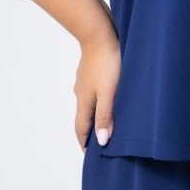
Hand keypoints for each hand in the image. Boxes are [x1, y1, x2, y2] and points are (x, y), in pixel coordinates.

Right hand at [74, 30, 121, 152]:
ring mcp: (85, 81)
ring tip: (107, 120)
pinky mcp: (90, 70)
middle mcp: (81, 93)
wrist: (99, 34)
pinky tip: (108, 96)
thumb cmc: (107, 63)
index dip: (85, 142)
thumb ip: (105, 116)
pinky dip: (99, 99)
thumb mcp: (109, 93)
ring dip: (96, 113)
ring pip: (89, 102)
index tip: (89, 154)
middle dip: (91, 130)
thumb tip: (100, 142)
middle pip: (84, 116)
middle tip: (100, 141)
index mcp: (84, 101)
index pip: (81, 128)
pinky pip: (93, 90)